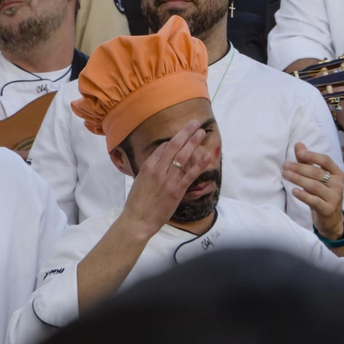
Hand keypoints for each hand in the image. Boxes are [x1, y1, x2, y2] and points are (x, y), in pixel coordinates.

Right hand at [117, 121, 213, 235]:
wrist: (137, 220)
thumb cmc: (137, 204)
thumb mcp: (139, 182)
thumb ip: (150, 171)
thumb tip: (159, 163)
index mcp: (147, 167)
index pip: (162, 148)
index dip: (174, 140)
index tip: (182, 136)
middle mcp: (158, 170)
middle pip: (174, 146)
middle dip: (185, 133)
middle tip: (195, 123)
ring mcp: (168, 179)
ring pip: (183, 156)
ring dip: (193, 142)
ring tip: (201, 133)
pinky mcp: (177, 190)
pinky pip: (190, 174)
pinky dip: (200, 164)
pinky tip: (207, 155)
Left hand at [282, 142, 343, 238]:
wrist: (331, 219)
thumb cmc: (322, 195)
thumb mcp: (317, 178)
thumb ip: (308, 162)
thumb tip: (298, 145)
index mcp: (337, 173)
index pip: (325, 160)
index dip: (312, 156)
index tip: (298, 152)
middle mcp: (338, 184)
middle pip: (317, 173)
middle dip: (300, 168)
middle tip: (285, 165)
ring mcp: (334, 197)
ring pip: (314, 186)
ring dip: (298, 179)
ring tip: (285, 175)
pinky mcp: (327, 209)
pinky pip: (314, 201)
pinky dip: (303, 195)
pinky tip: (294, 191)